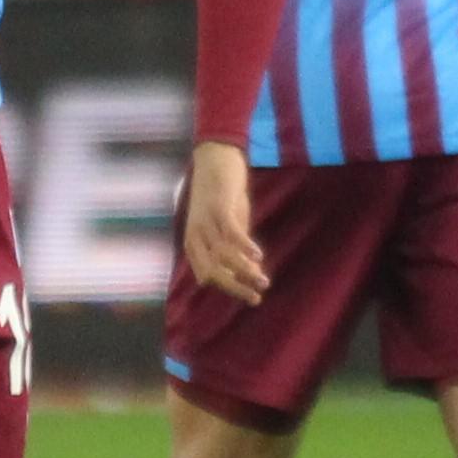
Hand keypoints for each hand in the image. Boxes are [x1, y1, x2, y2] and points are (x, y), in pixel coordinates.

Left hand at [181, 140, 269, 304]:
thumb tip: (252, 273)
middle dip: (235, 289)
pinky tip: (259, 255)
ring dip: (245, 272)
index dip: (228, 288)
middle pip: (213, 273)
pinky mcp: (219, 207)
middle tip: (256, 299)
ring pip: (223, 257)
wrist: (214, 158)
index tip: (250, 295)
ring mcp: (206, 222)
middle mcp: (196, 235)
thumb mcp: (229, 225)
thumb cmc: (222, 195)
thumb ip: (236, 248)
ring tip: (264, 281)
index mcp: (194, 243)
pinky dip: (245, 247)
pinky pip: (231, 233)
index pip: (206, 276)